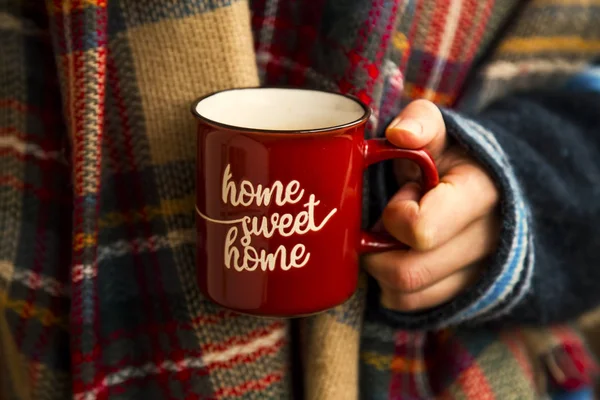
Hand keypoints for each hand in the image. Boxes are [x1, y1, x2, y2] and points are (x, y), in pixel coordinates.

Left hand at [364, 100, 500, 311]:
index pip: (421, 229)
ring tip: (389, 240)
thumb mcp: (439, 131)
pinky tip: (395, 259)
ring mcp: (477, 273)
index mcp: (480, 195)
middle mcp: (486, 241)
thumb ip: (421, 122)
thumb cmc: (450, 157)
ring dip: (381, 269)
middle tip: (380, 224)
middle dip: (379, 247)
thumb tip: (400, 134)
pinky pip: (412, 305)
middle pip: (408, 272)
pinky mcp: (463, 293)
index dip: (395, 216)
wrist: (485, 185)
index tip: (399, 198)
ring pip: (407, 294)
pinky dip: (390, 288)